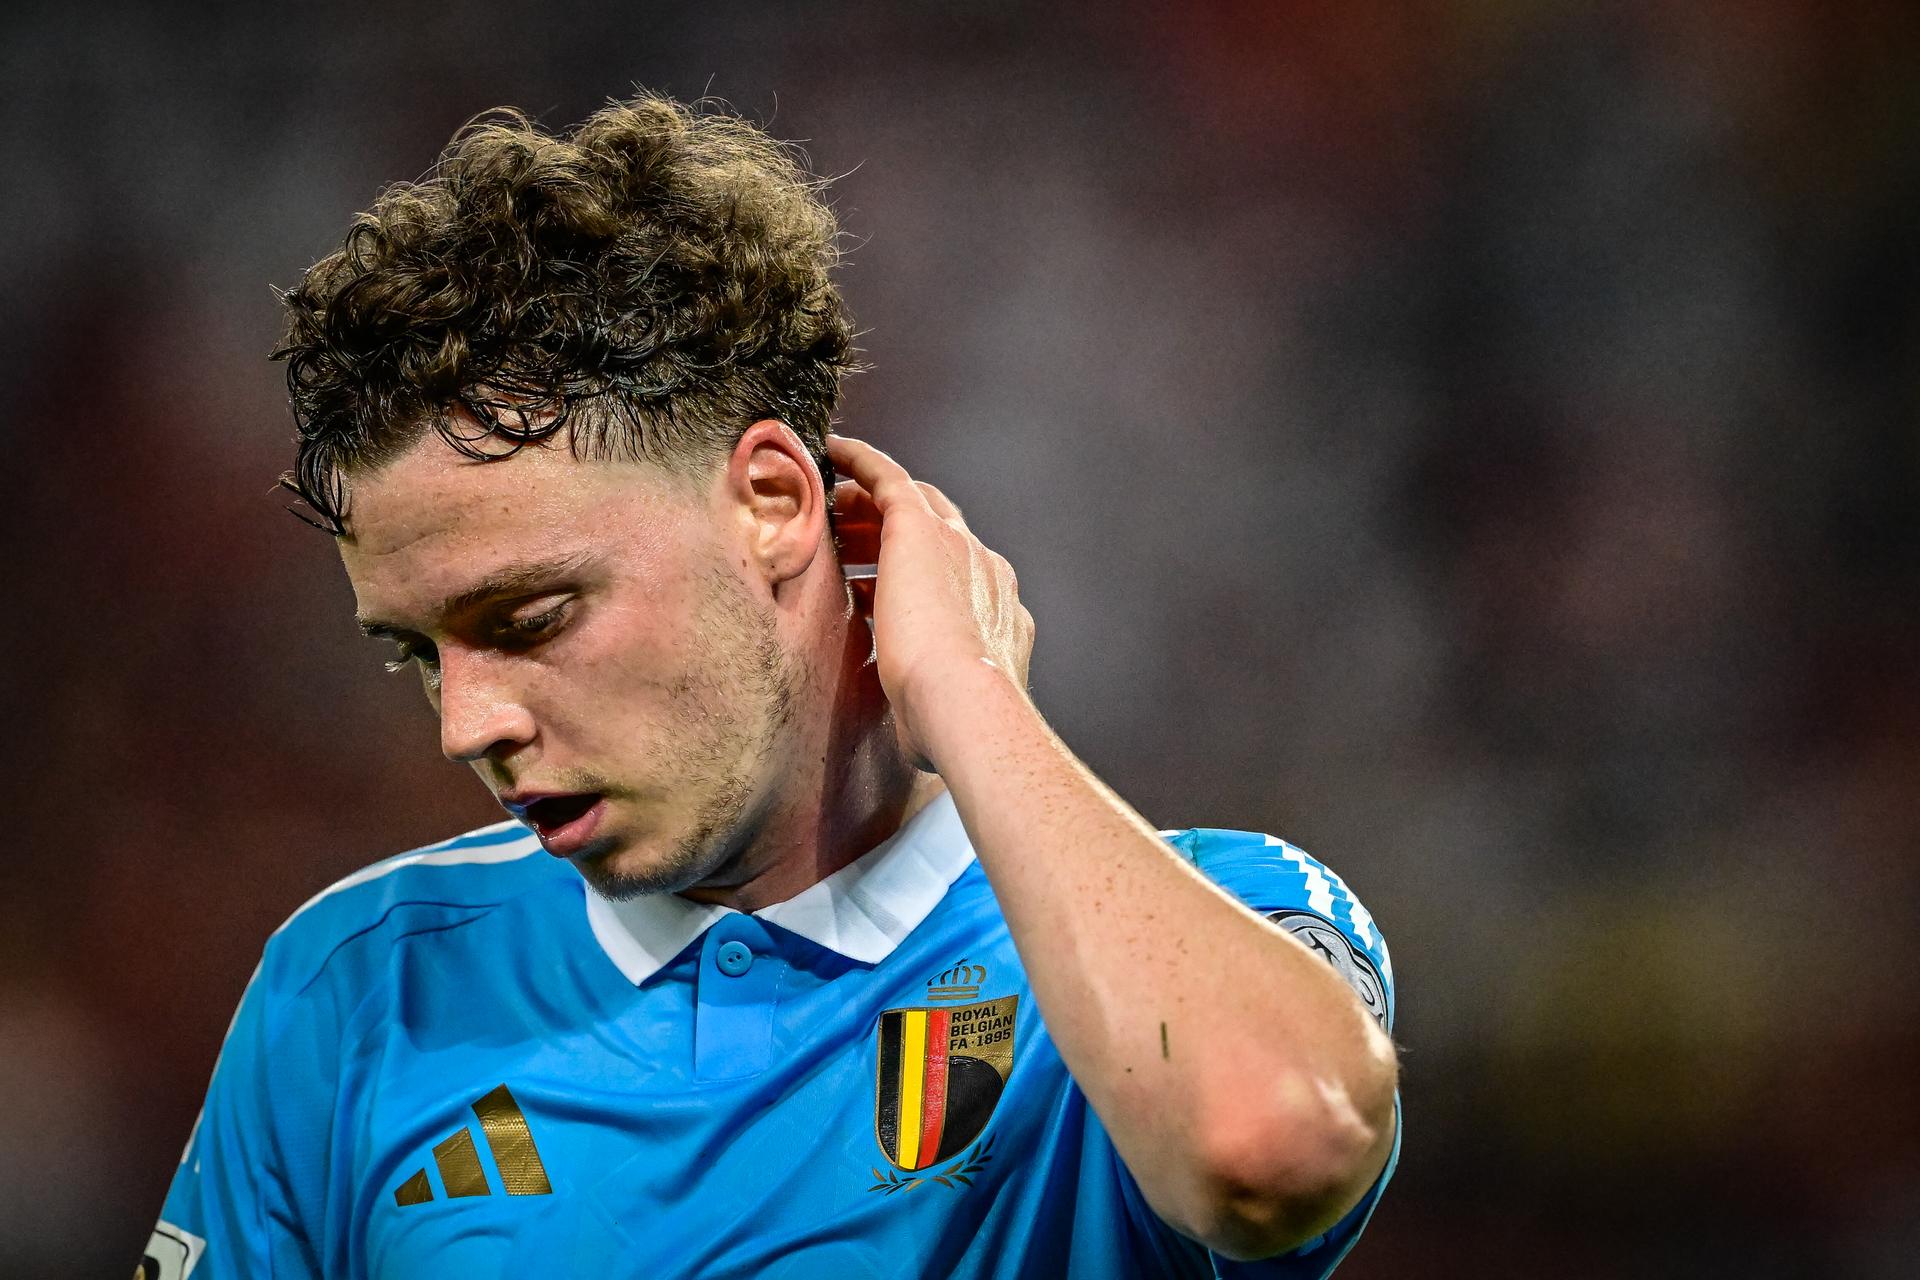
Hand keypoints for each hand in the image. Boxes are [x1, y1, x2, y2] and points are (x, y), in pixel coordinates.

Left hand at [825, 434, 1034, 770]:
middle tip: (851, 537)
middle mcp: (987, 573)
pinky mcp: (922, 529)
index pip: (954, 582)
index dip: (914, 577)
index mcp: (997, 618)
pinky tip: (832, 450)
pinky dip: (861, 462)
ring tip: (832, 504)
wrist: (965, 704)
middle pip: (939, 533)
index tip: (876, 585)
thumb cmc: (949, 726)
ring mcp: (960, 547)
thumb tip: (913, 733)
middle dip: (894, 533)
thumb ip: (927, 705)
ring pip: (912, 505)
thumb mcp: (939, 711)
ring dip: (872, 504)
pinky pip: (887, 478)